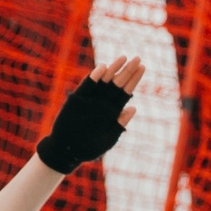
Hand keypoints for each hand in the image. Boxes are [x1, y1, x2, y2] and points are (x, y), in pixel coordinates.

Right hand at [34, 56, 143, 173]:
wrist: (68, 152)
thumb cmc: (90, 147)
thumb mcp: (109, 138)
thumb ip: (120, 123)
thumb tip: (133, 108)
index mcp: (112, 111)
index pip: (126, 92)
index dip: (134, 80)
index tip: (142, 67)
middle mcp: (102, 103)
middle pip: (118, 84)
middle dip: (128, 71)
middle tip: (137, 58)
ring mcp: (90, 100)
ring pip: (104, 81)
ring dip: (113, 69)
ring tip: (123, 58)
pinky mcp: (77, 100)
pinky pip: (87, 86)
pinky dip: (94, 78)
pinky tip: (103, 68)